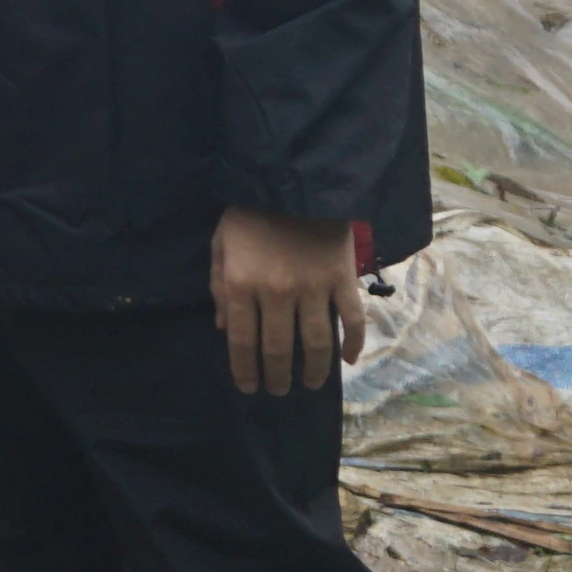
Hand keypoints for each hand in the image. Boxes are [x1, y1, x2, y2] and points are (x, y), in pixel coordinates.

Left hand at [212, 203, 365, 396]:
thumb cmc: (250, 213)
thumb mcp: (221, 244)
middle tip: (278, 390)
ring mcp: (313, 288)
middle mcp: (276, 294)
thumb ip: (218, 285)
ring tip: (310, 383)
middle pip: (278, 348)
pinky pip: (352, 318)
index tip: (249, 387)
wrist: (295, 181)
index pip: (241, 341)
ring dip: (314, 369)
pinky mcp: (342, 279)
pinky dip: (353, 342)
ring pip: (316, 342)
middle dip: (276, 376)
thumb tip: (221, 326)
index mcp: (241, 285)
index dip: (244, 369)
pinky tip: (348, 360)